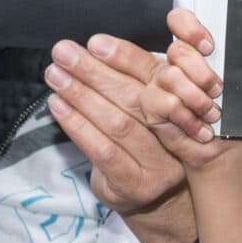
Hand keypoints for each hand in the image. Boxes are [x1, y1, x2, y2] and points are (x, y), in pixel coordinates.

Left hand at [47, 34, 186, 214]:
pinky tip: (59, 107)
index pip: (155, 75)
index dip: (124, 57)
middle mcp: (179, 133)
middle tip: (64, 53)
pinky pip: (104, 150)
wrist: (159, 200)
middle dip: (93, 71)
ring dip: (81, 95)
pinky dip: (78, 126)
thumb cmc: (149, 144)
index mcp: (186, 104)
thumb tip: (95, 49)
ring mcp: (160, 163)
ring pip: (118, 123)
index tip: (95, 42)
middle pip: (134, 96)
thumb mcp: (155, 108)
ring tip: (56, 76)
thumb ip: (139, 81)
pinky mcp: (137, 184)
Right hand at [138, 10, 241, 172]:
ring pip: (170, 75)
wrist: (226, 152)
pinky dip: (187, 118)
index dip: (189, 27)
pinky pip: (165, 103)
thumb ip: (224, 62)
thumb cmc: (234, 118)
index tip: (208, 45)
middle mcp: (174, 66)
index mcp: (194, 54)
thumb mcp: (235, 84)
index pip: (179, 21)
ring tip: (212, 114)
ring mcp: (160, 85)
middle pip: (178, 50)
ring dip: (197, 98)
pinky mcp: (151, 108)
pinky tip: (201, 129)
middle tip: (217, 91)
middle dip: (202, 72)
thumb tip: (224, 47)